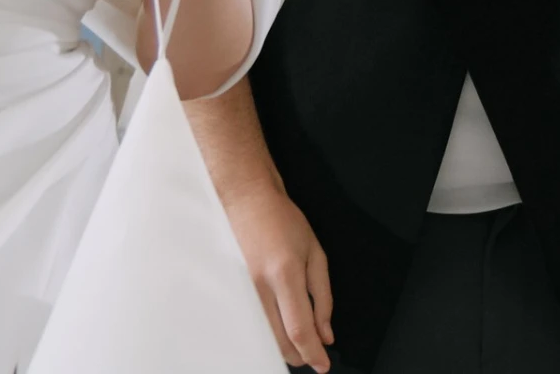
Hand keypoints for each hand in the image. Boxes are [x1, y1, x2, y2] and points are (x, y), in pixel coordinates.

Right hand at [225, 181, 332, 370]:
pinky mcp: (233, 293)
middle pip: (280, 342)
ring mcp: (242, 291)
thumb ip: (323, 298)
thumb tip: (326, 333)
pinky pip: (254, 325)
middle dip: (301, 355)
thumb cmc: (282, 221)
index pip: (299, 329)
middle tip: (316, 354)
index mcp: (284, 274)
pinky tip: (281, 329)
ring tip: (301, 342)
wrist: (246, 201)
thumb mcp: (315, 254)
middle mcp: (259, 287)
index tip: (324, 365)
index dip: (313, 353)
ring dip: (286, 347)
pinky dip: (270, 334)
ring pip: (265, 338)